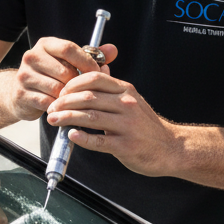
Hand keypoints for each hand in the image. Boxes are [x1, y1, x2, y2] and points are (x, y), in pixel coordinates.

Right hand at [9, 37, 117, 121]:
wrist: (20, 93)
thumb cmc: (52, 75)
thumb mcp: (71, 62)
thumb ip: (93, 56)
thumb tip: (113, 49)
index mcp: (45, 45)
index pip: (68, 49)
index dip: (86, 62)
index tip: (98, 73)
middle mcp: (32, 56)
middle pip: (64, 71)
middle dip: (78, 84)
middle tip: (87, 91)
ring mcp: (25, 76)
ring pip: (57, 88)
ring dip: (69, 97)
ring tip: (75, 100)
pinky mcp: (22, 94)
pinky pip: (48, 102)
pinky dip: (59, 107)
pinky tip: (63, 108)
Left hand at [45, 73, 180, 177]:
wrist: (171, 148)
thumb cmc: (146, 125)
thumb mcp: (132, 100)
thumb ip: (112, 89)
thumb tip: (93, 76)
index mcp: (125, 91)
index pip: (94, 78)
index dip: (72, 84)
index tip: (60, 92)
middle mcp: (126, 104)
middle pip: (88, 97)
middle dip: (64, 102)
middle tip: (52, 108)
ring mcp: (127, 125)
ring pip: (90, 117)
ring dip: (67, 118)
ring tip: (54, 120)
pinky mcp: (126, 146)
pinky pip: (99, 141)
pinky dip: (82, 138)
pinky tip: (71, 136)